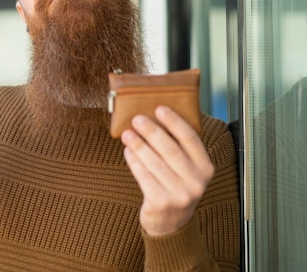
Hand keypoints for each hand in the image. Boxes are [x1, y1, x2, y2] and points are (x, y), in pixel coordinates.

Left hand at [121, 105, 213, 235]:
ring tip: (127, 134)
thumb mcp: (187, 170)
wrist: (171, 224)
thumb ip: (179, 149)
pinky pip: (144, 176)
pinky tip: (127, 151)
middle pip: (170, 149)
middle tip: (137, 119)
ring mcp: (179, 194)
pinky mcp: (161, 202)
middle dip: (151, 131)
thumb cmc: (176, 188)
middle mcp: (196, 182)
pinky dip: (134, 161)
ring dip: (138, 145)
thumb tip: (157, 118)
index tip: (160, 108)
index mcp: (206, 168)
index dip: (174, 121)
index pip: (190, 138)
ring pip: (154, 162)